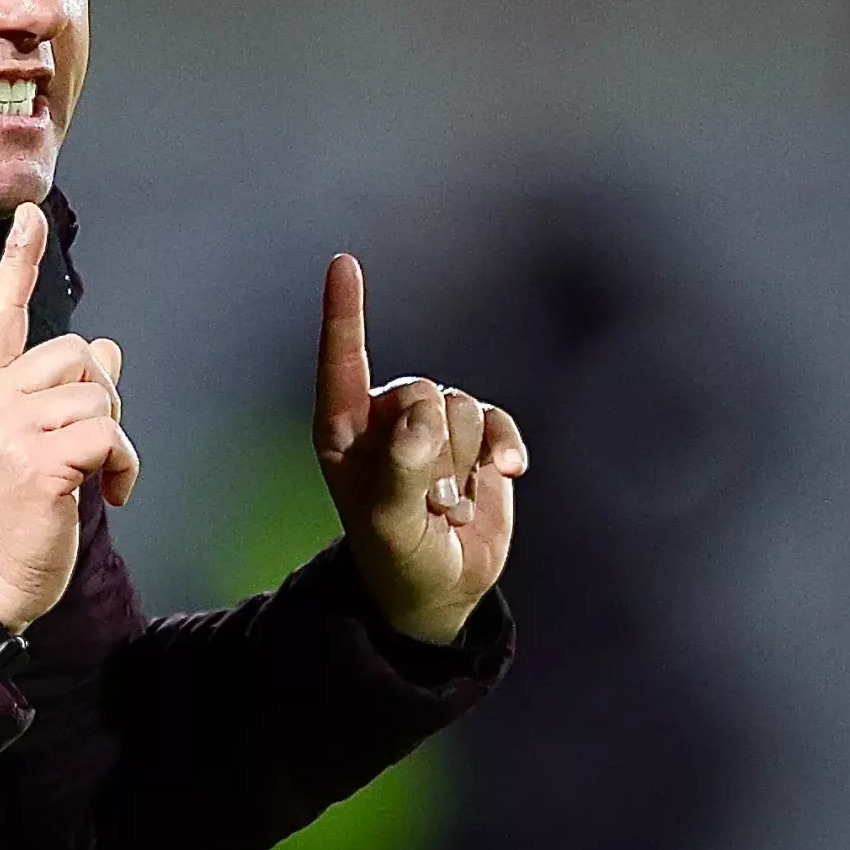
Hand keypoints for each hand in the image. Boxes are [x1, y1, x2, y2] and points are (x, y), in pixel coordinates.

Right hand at [0, 202, 139, 633]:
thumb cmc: (4, 516)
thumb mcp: (20, 443)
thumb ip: (55, 394)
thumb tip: (107, 350)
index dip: (18, 263)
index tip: (28, 217)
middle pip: (74, 352)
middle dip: (101, 395)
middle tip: (91, 446)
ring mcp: (8, 427)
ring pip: (97, 392)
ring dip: (114, 435)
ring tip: (97, 476)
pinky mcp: (38, 460)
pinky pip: (108, 433)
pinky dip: (124, 464)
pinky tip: (111, 494)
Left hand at [312, 254, 527, 645]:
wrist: (439, 586)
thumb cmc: (396, 554)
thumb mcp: (387, 523)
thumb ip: (401, 470)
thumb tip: (425, 419)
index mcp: (342, 428)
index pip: (343, 360)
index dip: (345, 311)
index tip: (344, 262)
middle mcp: (385, 416)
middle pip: (421, 392)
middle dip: (431, 450)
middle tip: (423, 501)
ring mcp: (433, 424)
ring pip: (462, 407)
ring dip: (461, 465)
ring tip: (444, 504)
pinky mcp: (479, 436)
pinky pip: (498, 421)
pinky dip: (503, 450)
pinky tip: (507, 476)